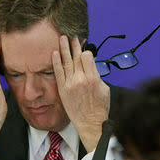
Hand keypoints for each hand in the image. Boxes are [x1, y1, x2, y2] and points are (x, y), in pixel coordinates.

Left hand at [52, 36, 109, 151]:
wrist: (90, 123)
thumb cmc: (100, 108)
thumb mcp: (104, 89)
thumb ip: (97, 75)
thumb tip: (92, 66)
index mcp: (93, 78)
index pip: (88, 56)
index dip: (87, 52)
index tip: (86, 51)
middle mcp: (81, 79)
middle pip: (76, 56)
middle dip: (75, 45)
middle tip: (73, 36)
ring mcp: (70, 84)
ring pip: (66, 61)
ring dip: (64, 48)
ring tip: (62, 38)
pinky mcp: (63, 89)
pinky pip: (58, 72)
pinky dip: (56, 62)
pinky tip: (55, 53)